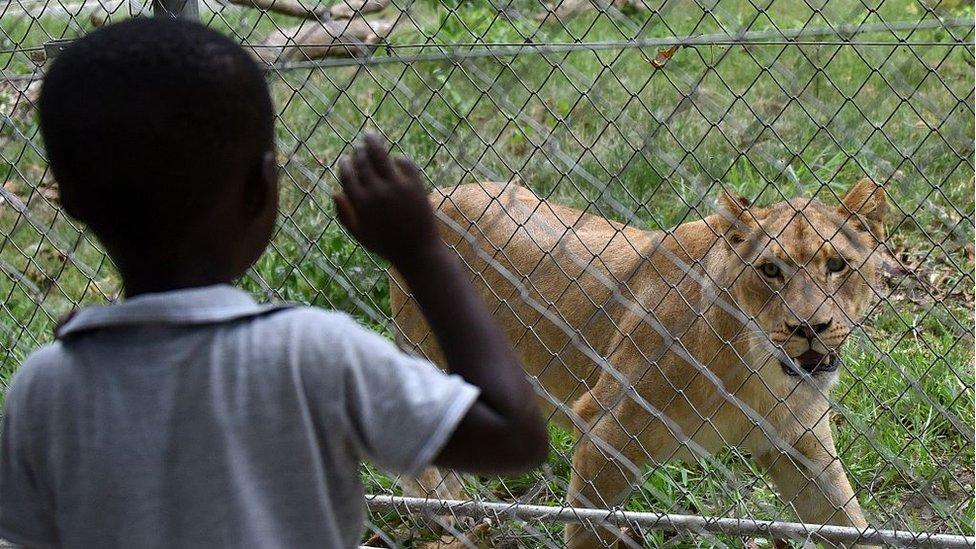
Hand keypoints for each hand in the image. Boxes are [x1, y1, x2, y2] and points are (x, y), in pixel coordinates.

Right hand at [333, 132, 439, 265]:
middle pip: (362, 161)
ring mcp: (397, 186)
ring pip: (380, 154)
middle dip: (358, 151)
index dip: (345, 164)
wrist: (418, 251)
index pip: (347, 175)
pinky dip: (398, 158)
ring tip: (370, 136)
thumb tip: (335, 192)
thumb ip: (344, 215)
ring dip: (372, 142)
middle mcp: (377, 192)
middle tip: (359, 147)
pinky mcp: (415, 184)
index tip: (345, 160)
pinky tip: (395, 159)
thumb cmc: (387, 246)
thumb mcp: (360, 235)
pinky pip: (404, 162)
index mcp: (360, 203)